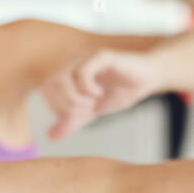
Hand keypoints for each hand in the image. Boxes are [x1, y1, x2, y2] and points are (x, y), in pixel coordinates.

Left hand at [40, 49, 156, 139]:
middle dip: (65, 105)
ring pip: (61, 78)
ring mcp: (85, 57)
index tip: (79, 114)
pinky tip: (100, 93)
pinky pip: (82, 73)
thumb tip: (51, 136)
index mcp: (67, 72)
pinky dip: (88, 88)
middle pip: (50, 84)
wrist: (147, 78)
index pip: (46, 90)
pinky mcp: (100, 55)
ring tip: (92, 103)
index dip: (57, 107)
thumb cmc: (120, 90)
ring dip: (74, 98)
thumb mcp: (92, 111)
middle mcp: (72, 62)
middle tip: (86, 110)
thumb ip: (72, 122)